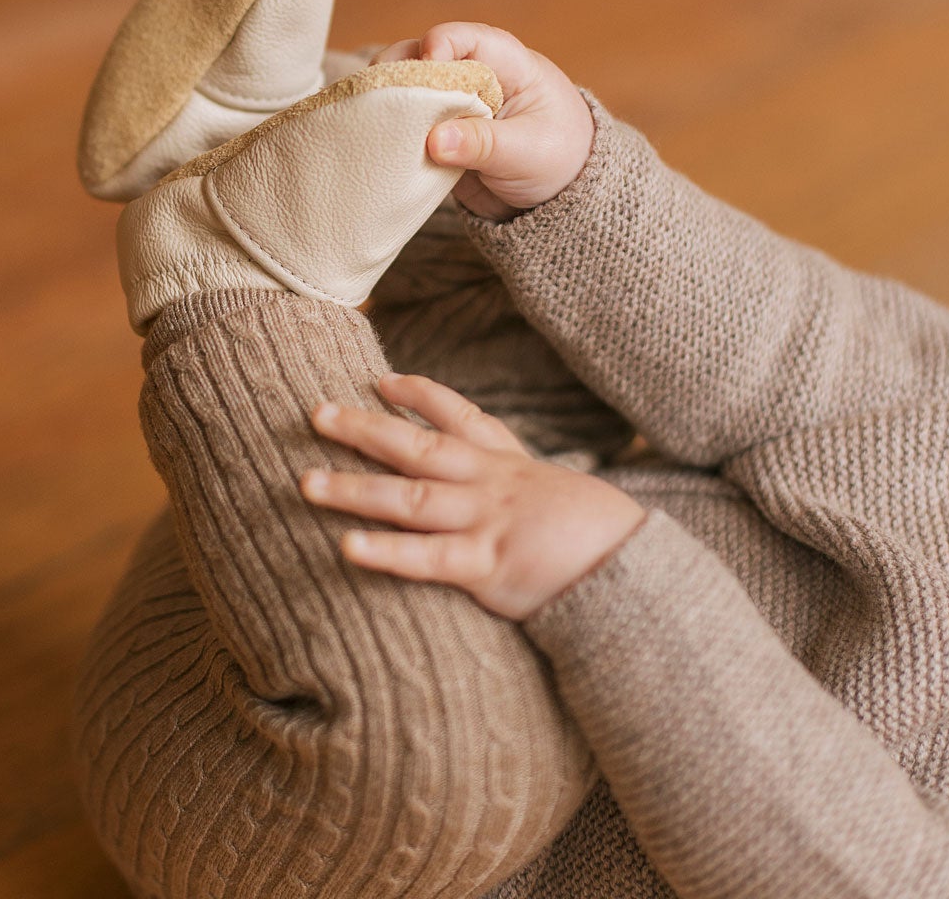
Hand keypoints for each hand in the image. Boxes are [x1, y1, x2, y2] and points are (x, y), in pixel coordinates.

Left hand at [302, 372, 646, 619]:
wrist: (642, 569)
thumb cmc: (607, 542)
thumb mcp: (567, 502)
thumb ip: (531, 498)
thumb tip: (514, 504)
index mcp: (512, 467)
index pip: (461, 419)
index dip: (419, 397)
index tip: (382, 380)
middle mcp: (492, 486)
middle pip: (417, 448)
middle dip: (363, 429)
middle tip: (314, 412)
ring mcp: (487, 523)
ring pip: (408, 499)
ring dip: (353, 489)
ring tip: (306, 482)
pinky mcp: (488, 566)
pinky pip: (428, 558)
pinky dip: (386, 552)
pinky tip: (347, 547)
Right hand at [373, 23, 593, 219]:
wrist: (557, 199)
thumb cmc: (558, 158)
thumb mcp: (528, 152)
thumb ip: (483, 144)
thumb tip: (435, 142)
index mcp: (506, 64)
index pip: (466, 39)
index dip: (439, 46)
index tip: (425, 69)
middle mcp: (472, 76)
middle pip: (421, 56)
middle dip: (397, 73)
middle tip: (378, 98)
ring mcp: (450, 105)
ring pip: (406, 90)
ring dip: (387, 104)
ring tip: (372, 122)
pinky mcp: (435, 135)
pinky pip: (405, 126)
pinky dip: (389, 132)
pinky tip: (375, 143)